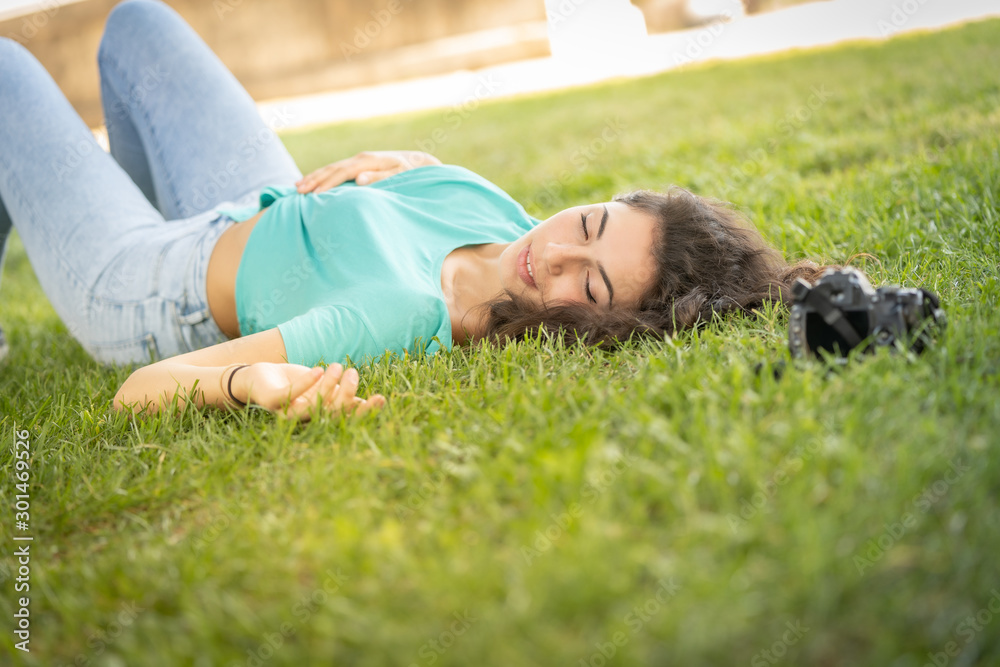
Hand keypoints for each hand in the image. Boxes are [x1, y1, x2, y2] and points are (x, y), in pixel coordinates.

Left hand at [233, 362, 385, 421]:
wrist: (258, 378)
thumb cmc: (294, 383)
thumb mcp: (321, 388)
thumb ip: (341, 395)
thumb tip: (368, 402)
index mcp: (320, 416)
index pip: (346, 417)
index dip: (364, 410)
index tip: (381, 399)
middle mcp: (306, 419)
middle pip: (332, 413)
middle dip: (347, 394)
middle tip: (353, 373)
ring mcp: (288, 412)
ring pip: (314, 405)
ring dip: (328, 385)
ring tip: (337, 366)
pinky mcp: (272, 402)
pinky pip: (290, 395)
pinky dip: (305, 383)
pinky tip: (318, 369)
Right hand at [295, 150, 441, 192]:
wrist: (418, 162)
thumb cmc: (410, 173)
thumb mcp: (399, 176)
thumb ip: (379, 178)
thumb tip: (358, 179)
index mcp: (368, 161)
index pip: (342, 173)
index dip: (327, 183)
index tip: (314, 194)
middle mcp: (360, 158)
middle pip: (332, 168)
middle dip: (314, 179)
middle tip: (298, 191)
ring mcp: (359, 160)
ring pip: (332, 168)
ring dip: (315, 176)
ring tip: (298, 186)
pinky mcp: (359, 164)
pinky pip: (337, 170)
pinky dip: (323, 175)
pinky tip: (313, 181)